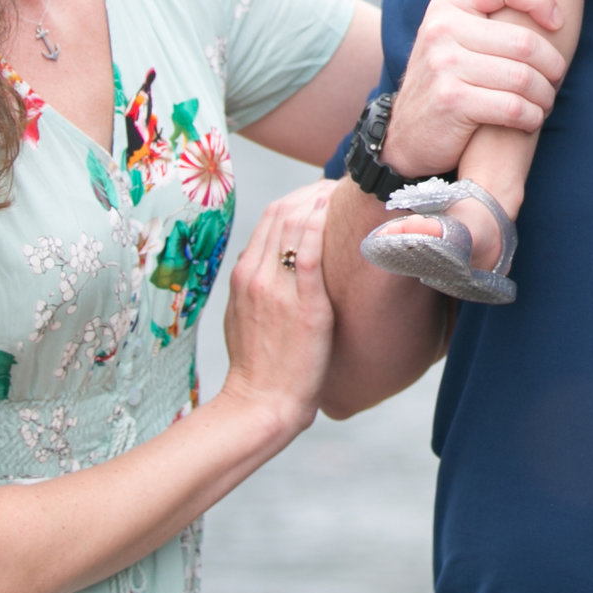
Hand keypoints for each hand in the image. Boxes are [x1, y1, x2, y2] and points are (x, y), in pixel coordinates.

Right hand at [217, 182, 336, 433]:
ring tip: (351, 196)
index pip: (270, 218)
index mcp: (242, 276)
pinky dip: (326, 226)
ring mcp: (275, 287)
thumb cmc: (261, 369)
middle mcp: (254, 274)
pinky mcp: (302, 304)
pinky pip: (311, 251)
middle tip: (346, 187)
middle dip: (315, 192)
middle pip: (282, 211)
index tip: (326, 193)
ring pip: (294, 223)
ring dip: (324, 202)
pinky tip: (345, 217)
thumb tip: (276, 272)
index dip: (300, 198)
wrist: (260, 405)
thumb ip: (258, 291)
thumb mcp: (246, 320)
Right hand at [378, 0, 565, 177]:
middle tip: (555, 80)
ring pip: (524, 77)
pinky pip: (514, 106)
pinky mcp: (452, 101)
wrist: (406, 134)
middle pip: (524, 41)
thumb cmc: (446, 82)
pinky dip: (532, 117)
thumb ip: (488, 18)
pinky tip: (530, 119)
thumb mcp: (453, 38)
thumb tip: (553, 11)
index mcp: (446, 6)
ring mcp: (443, 65)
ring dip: (545, 96)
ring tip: (544, 102)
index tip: (557, 24)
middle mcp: (441, 29)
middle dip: (553, 65)